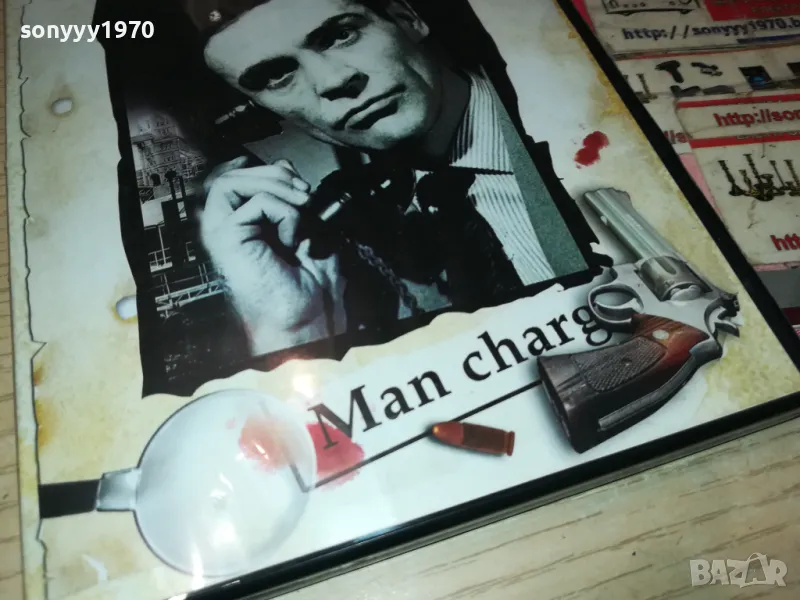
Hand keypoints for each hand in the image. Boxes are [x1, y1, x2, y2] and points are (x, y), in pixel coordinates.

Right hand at [199, 157, 345, 354]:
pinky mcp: (225, 238)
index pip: (236, 177)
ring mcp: (220, 233)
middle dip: (275, 173)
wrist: (308, 321)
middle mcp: (224, 228)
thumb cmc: (310, 287)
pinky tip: (292, 238)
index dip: (268, 169)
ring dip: (275, 185)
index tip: (299, 181)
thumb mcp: (307, 230)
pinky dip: (283, 211)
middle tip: (306, 194)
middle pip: (230, 173)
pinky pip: (254, 201)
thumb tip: (283, 166)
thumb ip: (290, 198)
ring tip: (303, 206)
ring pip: (229, 180)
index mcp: (241, 226)